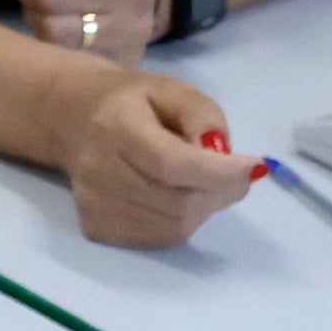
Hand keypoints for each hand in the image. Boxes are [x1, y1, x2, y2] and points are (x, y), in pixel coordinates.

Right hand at [65, 70, 256, 248]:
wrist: (76, 122)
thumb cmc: (136, 105)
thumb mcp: (175, 92)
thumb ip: (204, 117)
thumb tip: (223, 157)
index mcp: (115, 127)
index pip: (170, 164)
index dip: (218, 173)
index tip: (255, 167)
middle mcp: (97, 170)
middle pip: (178, 203)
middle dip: (219, 192)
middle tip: (232, 174)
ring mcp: (94, 204)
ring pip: (174, 226)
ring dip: (203, 208)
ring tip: (198, 183)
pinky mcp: (97, 227)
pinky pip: (160, 238)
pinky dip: (182, 222)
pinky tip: (174, 197)